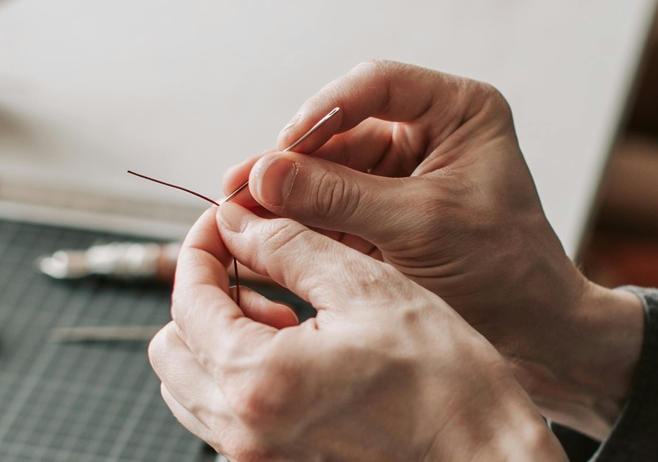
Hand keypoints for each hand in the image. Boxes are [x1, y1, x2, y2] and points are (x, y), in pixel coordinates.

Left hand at [149, 201, 564, 461]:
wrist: (485, 458)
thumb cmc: (445, 384)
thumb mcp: (365, 288)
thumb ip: (288, 246)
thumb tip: (238, 219)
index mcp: (257, 380)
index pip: (187, 297)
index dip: (203, 244)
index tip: (229, 218)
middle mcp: (243, 432)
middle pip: (172, 346)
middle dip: (205, 291)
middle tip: (255, 259)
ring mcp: (256, 459)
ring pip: (192, 384)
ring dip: (220, 333)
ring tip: (285, 306)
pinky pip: (225, 415)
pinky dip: (242, 371)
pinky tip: (301, 346)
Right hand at [223, 60, 642, 436]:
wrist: (539, 339)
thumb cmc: (503, 274)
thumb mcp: (419, 228)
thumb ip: (339, 197)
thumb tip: (262, 173)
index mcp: (460, 110)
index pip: (378, 85)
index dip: (323, 110)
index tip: (283, 148)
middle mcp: (433, 128)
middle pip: (345, 126)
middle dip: (295, 160)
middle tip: (242, 185)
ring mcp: (410, 168)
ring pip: (333, 165)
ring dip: (291, 190)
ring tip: (240, 208)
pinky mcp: (392, 207)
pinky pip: (337, 200)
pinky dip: (305, 217)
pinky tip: (265, 230)